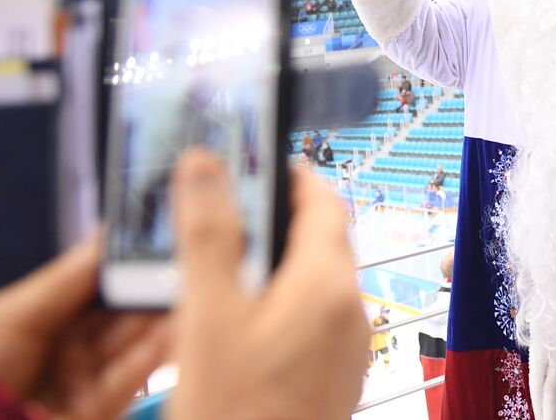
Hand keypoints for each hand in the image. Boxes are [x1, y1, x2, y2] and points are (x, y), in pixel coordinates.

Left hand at [0, 238, 170, 419]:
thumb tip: (108, 232)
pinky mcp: (98, 409)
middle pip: (124, 310)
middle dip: (154, 285)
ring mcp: (86, 378)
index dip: (131, 260)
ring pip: (135, 340)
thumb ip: (68, 277)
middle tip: (187, 257)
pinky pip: (132, 376)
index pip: (101, 282)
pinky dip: (157, 352)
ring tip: (195, 283)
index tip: (161, 235)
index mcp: (47, 316)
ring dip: (164, 314)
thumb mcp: (13, 312)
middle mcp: (72, 346)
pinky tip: (178, 324)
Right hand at [168, 150, 367, 419]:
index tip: (248, 161)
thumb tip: (206, 162)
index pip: (322, 199)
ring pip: (310, 282)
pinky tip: (228, 324)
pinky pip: (307, 322)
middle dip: (270, 219)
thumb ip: (209, 235)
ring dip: (269, 264)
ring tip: (211, 267)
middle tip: (217, 211)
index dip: (285, 172)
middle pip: (317, 239)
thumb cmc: (236, 415)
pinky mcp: (331, 381)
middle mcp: (349, 314)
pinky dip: (274, 305)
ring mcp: (345, 351)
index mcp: (328, 286)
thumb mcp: (207, 319)